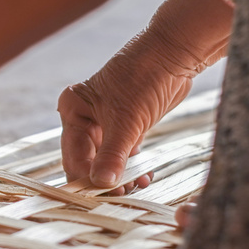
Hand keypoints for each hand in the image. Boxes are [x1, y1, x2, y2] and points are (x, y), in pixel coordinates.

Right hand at [58, 32, 192, 194]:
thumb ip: (113, 155)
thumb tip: (102, 183)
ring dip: (119, 175)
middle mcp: (84, 117)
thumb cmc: (143, 77)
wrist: (174, 53)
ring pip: (105, 158)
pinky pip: (122, 153)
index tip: (102, 195)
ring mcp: (104, 122)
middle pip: (87, 159)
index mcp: (73, 111)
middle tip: (121, 194)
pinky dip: (131, 166)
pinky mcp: (124, 125)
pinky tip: (142, 177)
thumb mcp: (126, 121)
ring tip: (135, 187)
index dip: (86, 176)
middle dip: (103, 178)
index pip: (74, 154)